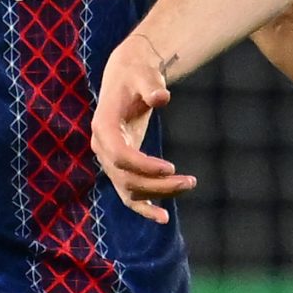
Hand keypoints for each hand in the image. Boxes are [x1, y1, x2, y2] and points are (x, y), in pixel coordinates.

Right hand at [90, 35, 196, 222]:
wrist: (127, 76)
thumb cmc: (137, 74)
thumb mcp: (145, 75)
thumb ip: (152, 86)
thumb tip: (162, 97)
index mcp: (103, 126)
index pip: (120, 156)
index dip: (144, 166)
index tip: (171, 168)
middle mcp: (102, 147)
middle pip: (127, 178)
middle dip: (158, 184)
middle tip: (190, 181)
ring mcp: (109, 159)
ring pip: (130, 189)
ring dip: (158, 193)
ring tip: (189, 185)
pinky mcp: (120, 165)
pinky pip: (129, 193)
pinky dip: (144, 207)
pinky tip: (164, 217)